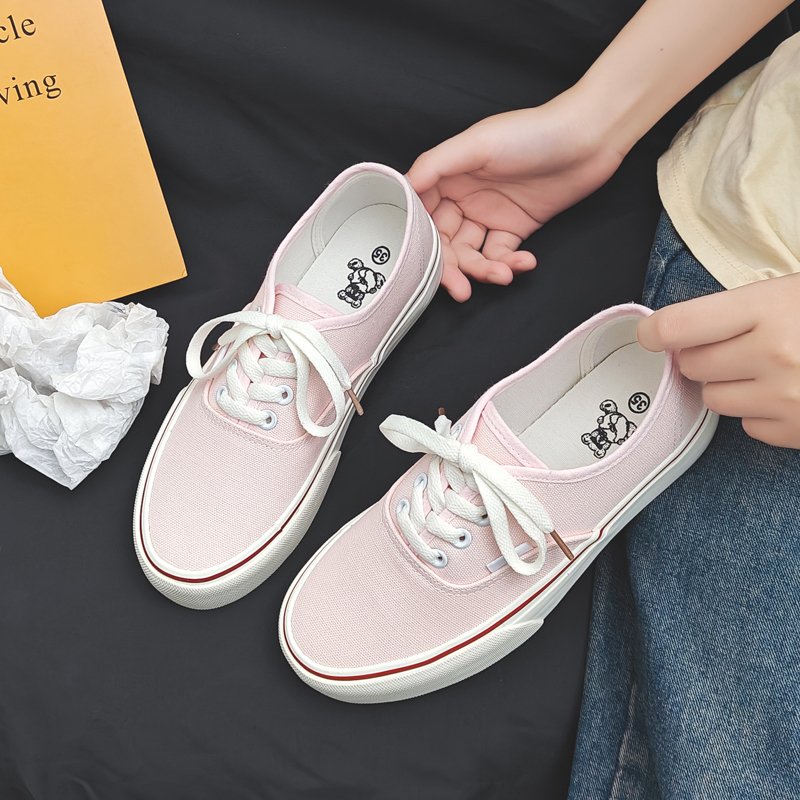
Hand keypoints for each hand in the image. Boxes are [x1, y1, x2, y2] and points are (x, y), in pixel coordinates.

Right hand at [407, 89, 625, 300]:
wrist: (588, 138)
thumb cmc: (532, 132)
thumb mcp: (477, 143)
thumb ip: (436, 165)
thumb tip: (404, 187)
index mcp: (449, 176)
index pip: (422, 216)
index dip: (420, 242)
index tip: (422, 264)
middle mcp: (464, 197)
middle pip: (445, 243)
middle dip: (452, 269)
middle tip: (461, 289)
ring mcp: (490, 214)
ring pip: (473, 254)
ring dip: (484, 270)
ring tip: (501, 275)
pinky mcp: (516, 227)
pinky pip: (502, 254)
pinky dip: (510, 264)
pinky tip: (523, 263)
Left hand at [638, 273, 799, 448]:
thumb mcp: (791, 291)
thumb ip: (736, 310)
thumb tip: (671, 333)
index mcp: (768, 308)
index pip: (679, 327)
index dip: (656, 332)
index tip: (651, 336)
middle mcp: (772, 355)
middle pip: (691, 365)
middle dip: (702, 355)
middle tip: (733, 344)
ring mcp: (786, 398)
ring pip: (714, 398)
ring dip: (729, 384)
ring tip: (766, 367)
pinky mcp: (798, 431)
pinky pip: (748, 426)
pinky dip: (760, 413)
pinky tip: (789, 393)